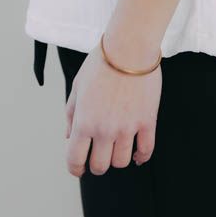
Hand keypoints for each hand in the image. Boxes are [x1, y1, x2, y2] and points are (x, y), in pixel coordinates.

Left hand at [64, 43, 161, 177]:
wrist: (129, 47)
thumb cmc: (101, 63)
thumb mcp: (77, 86)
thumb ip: (71, 113)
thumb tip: (68, 136)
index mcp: (84, 121)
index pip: (75, 159)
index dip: (75, 169)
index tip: (78, 168)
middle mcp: (104, 129)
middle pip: (100, 166)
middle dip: (96, 165)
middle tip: (98, 156)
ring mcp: (127, 128)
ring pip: (122, 162)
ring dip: (118, 159)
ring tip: (117, 148)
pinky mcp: (147, 122)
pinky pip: (146, 151)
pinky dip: (141, 157)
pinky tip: (136, 154)